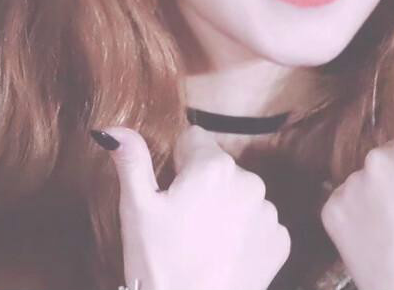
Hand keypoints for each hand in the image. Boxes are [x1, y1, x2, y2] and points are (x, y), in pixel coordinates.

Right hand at [99, 124, 289, 289]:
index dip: (177, 163)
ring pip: (239, 193)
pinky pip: (258, 222)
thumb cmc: (159, 265)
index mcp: (214, 165)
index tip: (170, 192)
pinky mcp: (280, 240)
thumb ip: (131, 159)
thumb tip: (113, 128)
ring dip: (225, 208)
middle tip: (182, 222)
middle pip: (218, 167)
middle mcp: (249, 180)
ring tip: (202, 242)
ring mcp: (268, 212)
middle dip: (202, 185)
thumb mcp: (136, 209)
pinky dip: (245, 234)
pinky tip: (224, 254)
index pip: (194, 139)